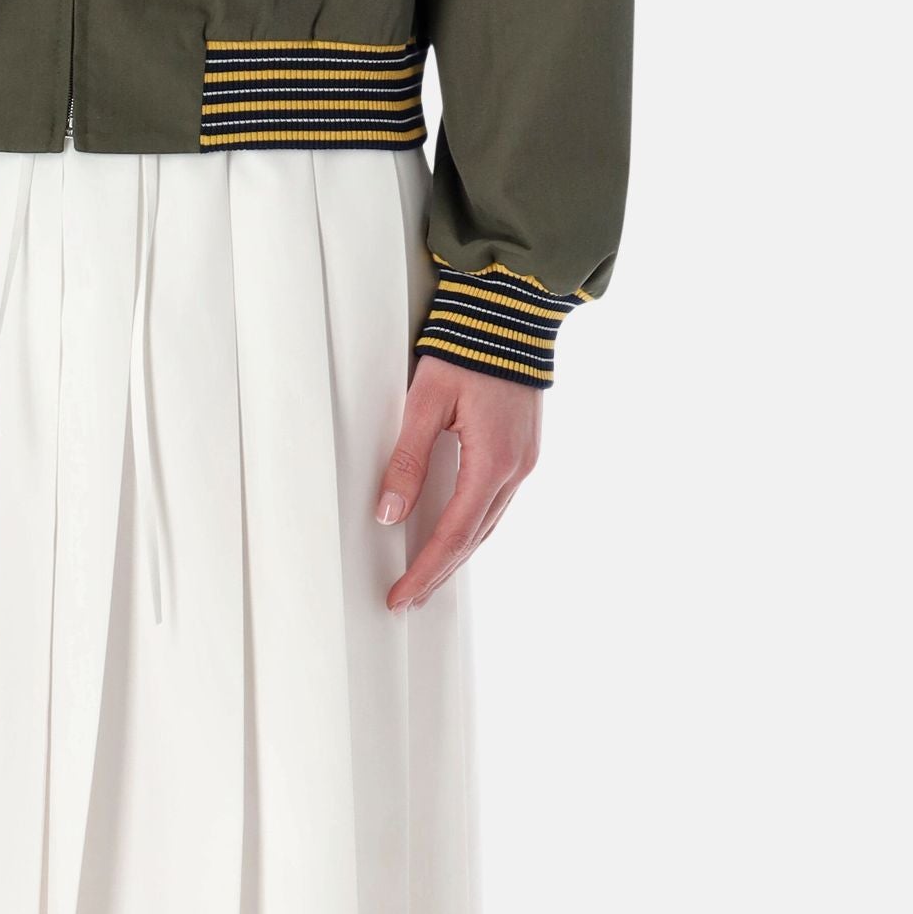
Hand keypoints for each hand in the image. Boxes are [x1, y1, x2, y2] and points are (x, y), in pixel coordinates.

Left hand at [375, 355, 541, 610]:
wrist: (510, 314)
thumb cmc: (467, 349)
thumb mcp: (427, 401)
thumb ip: (407, 458)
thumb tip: (388, 513)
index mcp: (491, 463)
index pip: (452, 535)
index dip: (424, 570)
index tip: (400, 597)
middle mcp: (515, 471)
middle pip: (473, 538)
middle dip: (439, 572)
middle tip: (408, 599)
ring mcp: (525, 462)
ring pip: (488, 524)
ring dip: (458, 553)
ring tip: (428, 576)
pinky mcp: (524, 450)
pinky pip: (497, 503)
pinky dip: (474, 526)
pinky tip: (458, 532)